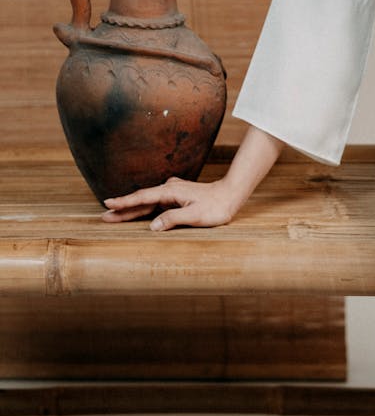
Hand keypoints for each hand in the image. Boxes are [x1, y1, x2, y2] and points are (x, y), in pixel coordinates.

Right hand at [101, 176, 237, 230]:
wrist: (231, 195)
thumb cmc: (215, 207)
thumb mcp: (195, 215)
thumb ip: (173, 219)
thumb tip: (152, 225)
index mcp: (170, 192)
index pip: (142, 198)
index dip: (125, 203)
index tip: (108, 204)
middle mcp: (169, 189)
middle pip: (141, 200)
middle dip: (122, 208)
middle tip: (104, 215)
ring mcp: (172, 193)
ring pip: (147, 203)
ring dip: (132, 210)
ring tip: (114, 216)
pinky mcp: (177, 198)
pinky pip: (155, 205)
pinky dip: (144, 210)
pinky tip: (137, 215)